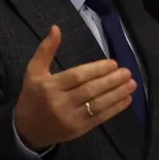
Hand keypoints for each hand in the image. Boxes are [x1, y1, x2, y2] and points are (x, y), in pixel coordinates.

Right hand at [15, 25, 136, 150]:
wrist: (27, 130)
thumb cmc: (32, 96)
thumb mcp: (33, 71)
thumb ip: (46, 50)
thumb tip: (56, 28)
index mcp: (49, 86)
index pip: (76, 76)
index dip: (96, 70)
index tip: (113, 63)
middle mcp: (60, 103)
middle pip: (89, 91)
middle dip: (111, 81)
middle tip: (127, 72)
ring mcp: (70, 119)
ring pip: (97, 105)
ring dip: (116, 94)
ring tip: (131, 85)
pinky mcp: (78, 131)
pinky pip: (99, 119)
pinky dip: (114, 109)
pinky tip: (126, 100)